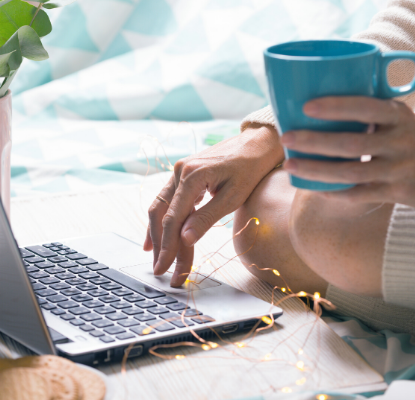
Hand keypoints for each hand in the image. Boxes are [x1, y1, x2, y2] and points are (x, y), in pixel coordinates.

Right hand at [144, 124, 283, 286]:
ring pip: (161, 208)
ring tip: (157, 259)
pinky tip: (157, 237)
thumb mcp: (233, 197)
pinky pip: (168, 201)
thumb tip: (184, 239)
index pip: (173, 219)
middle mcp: (179, 172)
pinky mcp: (184, 175)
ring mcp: (179, 172)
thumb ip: (206, 218)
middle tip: (161, 271)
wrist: (257, 143)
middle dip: (161, 245)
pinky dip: (164, 221)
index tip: (165, 269)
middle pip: (161, 214)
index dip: (168, 247)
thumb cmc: (251, 168)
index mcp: (191, 175)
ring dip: (158, 235)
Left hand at [280, 97, 414, 207]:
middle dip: (314, 141)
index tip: (306, 107)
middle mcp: (401, 141)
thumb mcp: (398, 116)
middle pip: (351, 143)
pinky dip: (335, 192)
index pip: (365, 107)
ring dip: (316, 170)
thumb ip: (368, 111)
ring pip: (351, 172)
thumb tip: (315, 106)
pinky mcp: (399, 193)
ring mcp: (400, 169)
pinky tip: (315, 188)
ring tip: (290, 166)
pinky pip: (360, 194)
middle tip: (286, 138)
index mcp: (398, 114)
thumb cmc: (411, 136)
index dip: (335, 106)